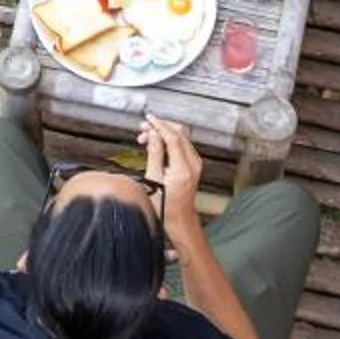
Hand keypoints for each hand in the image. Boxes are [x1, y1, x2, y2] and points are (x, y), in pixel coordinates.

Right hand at [142, 116, 205, 245]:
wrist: (179, 219)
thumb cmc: (165, 205)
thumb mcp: (153, 179)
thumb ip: (154, 154)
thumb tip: (153, 134)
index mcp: (183, 167)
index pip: (173, 137)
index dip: (159, 125)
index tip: (148, 119)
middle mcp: (193, 163)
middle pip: (179, 133)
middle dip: (160, 127)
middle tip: (143, 129)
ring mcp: (195, 164)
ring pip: (180, 138)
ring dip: (163, 134)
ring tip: (146, 138)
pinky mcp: (193, 165)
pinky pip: (181, 146)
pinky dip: (169, 141)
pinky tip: (156, 145)